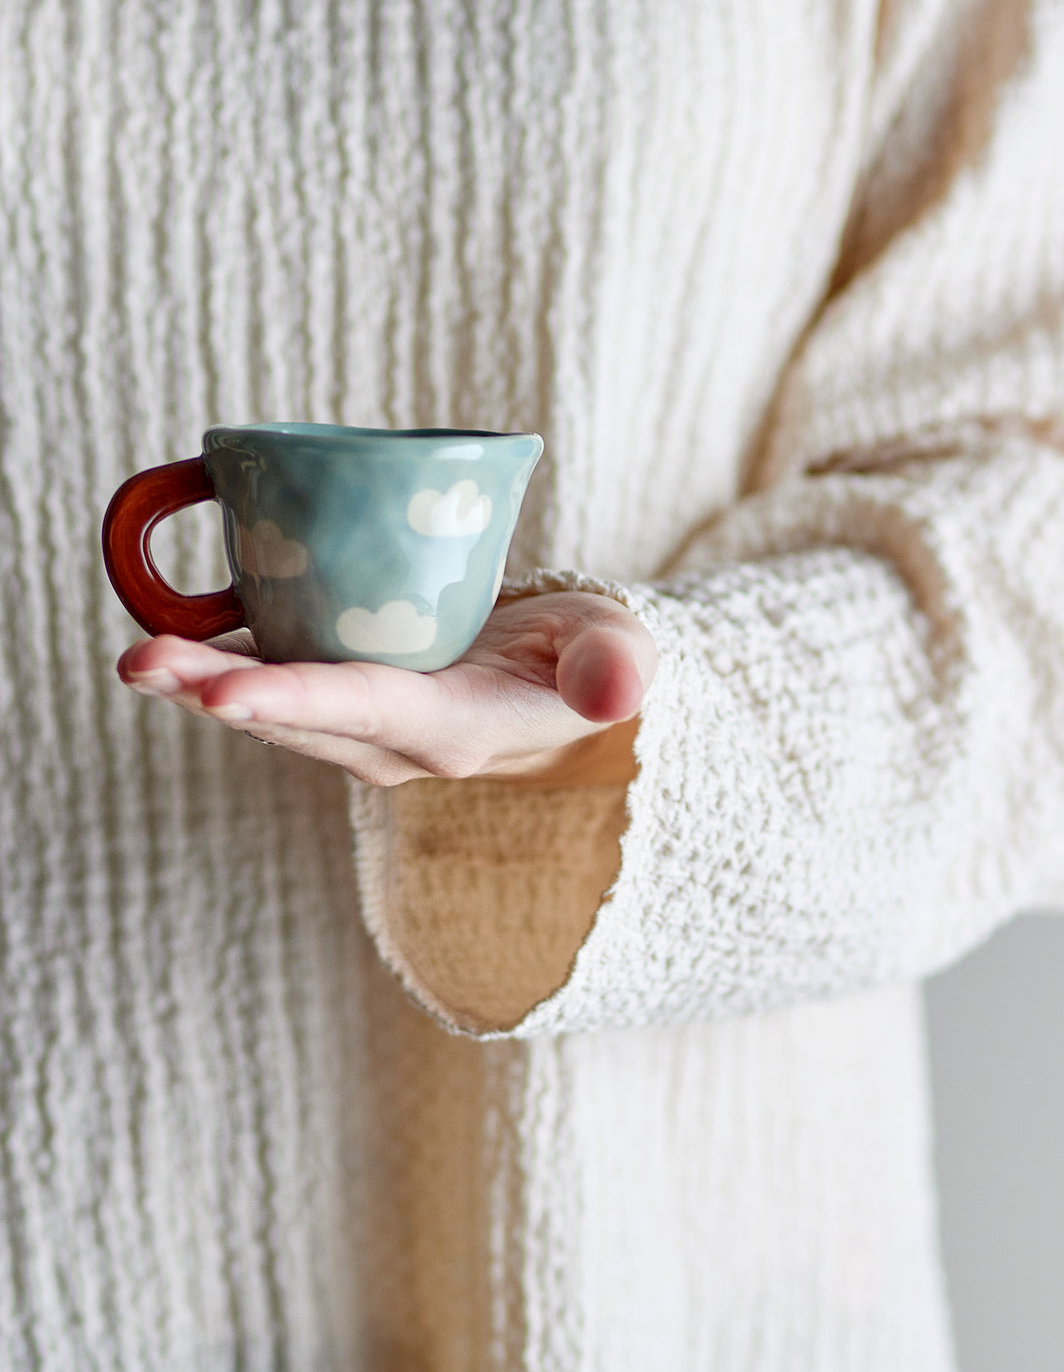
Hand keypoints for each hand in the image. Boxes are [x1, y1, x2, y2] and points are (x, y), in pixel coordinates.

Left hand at [116, 591, 657, 788]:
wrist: (560, 685)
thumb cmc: (589, 655)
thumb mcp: (617, 649)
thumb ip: (614, 666)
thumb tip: (617, 690)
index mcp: (455, 728)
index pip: (367, 711)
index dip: (295, 701)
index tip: (224, 694)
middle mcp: (395, 743)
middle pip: (295, 718)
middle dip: (214, 692)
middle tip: (140, 661)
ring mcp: (364, 729)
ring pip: (273, 708)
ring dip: (200, 683)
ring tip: (137, 654)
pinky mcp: (346, 702)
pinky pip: (276, 683)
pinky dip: (220, 661)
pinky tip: (170, 629)